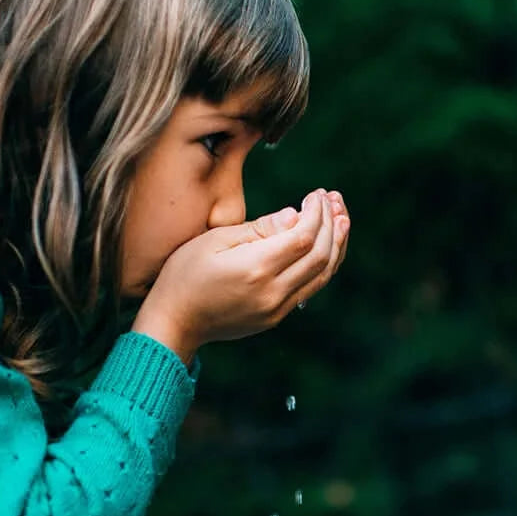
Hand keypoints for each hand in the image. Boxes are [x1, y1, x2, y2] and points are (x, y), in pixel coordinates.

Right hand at [132, 189, 349, 362]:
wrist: (174, 321)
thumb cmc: (186, 274)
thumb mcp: (214, 240)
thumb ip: (258, 229)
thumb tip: (295, 216)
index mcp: (255, 268)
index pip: (303, 236)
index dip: (316, 213)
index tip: (315, 194)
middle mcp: (272, 292)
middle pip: (320, 254)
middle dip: (331, 223)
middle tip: (333, 199)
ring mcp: (276, 309)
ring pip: (322, 274)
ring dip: (336, 244)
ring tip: (342, 218)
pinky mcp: (276, 317)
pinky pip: (311, 288)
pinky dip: (325, 264)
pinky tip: (328, 245)